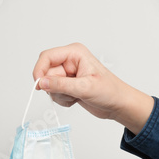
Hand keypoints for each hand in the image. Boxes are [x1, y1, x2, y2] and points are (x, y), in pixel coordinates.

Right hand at [32, 43, 153, 133]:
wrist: (119, 105)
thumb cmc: (110, 92)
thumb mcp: (85, 88)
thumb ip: (61, 85)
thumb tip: (41, 82)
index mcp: (75, 53)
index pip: (47, 56)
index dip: (40, 70)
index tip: (39, 85)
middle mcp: (70, 61)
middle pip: (46, 72)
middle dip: (55, 87)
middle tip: (69, 93)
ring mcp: (68, 73)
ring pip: (49, 84)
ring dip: (59, 95)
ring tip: (76, 96)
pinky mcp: (68, 85)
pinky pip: (54, 93)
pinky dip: (63, 99)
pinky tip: (76, 99)